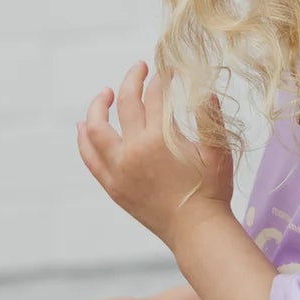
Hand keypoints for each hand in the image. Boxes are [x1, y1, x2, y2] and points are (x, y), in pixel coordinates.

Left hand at [77, 63, 233, 247]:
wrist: (197, 230)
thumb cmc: (212, 191)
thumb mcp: (217, 151)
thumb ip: (209, 118)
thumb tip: (206, 89)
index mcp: (160, 139)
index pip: (155, 95)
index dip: (162, 77)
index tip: (166, 68)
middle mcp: (134, 150)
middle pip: (125, 102)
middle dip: (132, 79)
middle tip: (140, 68)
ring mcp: (119, 169)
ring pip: (96, 128)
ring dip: (98, 106)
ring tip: (105, 94)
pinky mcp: (113, 186)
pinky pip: (90, 158)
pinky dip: (84, 140)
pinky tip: (83, 127)